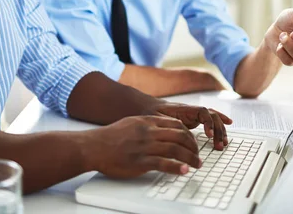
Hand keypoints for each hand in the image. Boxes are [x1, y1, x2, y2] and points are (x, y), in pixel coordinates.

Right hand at [83, 116, 200, 177]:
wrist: (93, 146)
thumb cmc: (110, 137)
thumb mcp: (131, 123)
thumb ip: (147, 125)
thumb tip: (163, 130)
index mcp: (147, 121)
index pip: (176, 125)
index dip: (189, 134)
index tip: (193, 143)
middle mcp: (148, 132)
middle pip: (180, 136)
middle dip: (193, 147)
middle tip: (198, 155)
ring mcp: (145, 146)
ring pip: (175, 149)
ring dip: (190, 158)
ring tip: (197, 165)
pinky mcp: (140, 161)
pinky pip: (163, 164)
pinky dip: (177, 168)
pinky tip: (184, 171)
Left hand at [147, 102, 231, 149]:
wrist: (145, 107)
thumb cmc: (150, 113)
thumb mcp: (157, 120)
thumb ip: (169, 127)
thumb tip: (181, 136)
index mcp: (183, 109)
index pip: (202, 112)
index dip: (208, 122)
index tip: (208, 135)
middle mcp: (191, 110)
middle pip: (211, 115)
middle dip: (218, 130)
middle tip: (219, 145)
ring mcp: (193, 114)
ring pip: (212, 118)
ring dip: (219, 130)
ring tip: (222, 144)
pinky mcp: (192, 120)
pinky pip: (209, 120)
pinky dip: (219, 122)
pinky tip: (229, 123)